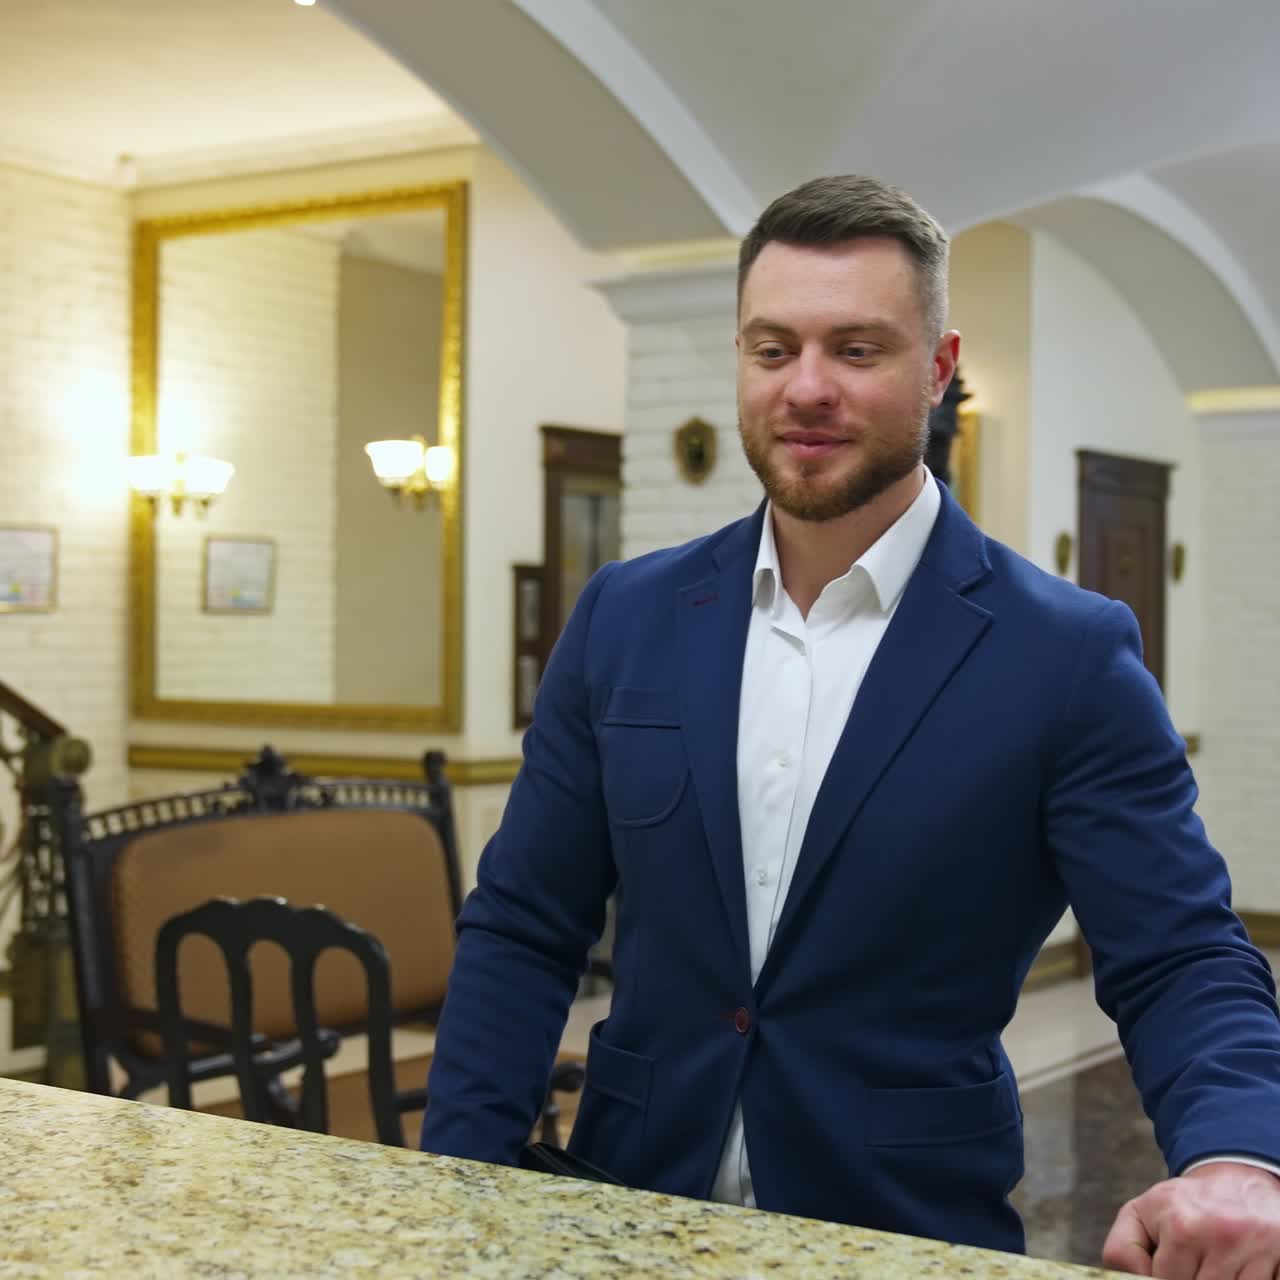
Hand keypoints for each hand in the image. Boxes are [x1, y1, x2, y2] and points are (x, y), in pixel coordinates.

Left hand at [1102, 1161, 1279, 1276]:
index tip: (1173, 1265)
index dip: (1167, 1278)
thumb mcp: (1141, 1215)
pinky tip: (1245, 1268)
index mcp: (1180, 1225)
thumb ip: (1123, 1250)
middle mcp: (1221, 1233)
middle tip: (1198, 1263)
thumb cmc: (1183, 1205)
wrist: (1235, 1181)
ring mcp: (1258, 1246)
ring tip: (1220, 1264)